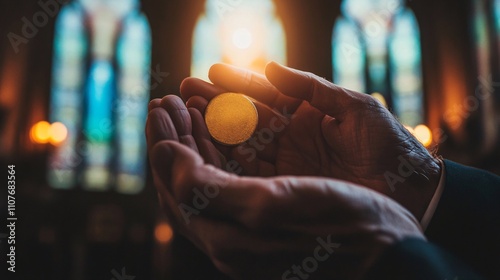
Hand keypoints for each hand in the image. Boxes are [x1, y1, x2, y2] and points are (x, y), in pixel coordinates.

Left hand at [146, 98, 424, 278]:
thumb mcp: (266, 207)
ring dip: (197, 139)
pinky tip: (225, 129)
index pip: (176, 184)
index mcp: (224, 235)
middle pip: (188, 180)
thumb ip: (205, 187)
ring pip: (210, 176)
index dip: (165, 143)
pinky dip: (224, 150)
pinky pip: (236, 178)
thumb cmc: (337, 230)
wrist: (388, 254)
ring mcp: (252, 224)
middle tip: (166, 102)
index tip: (159, 108)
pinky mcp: (273, 214)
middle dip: (176, 137)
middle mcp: (232, 233)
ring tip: (188, 107)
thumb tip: (162, 157)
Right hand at [180, 62, 441, 219]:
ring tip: (188, 115)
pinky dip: (229, 161)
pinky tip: (207, 148)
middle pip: (245, 118)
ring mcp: (286, 164)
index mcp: (305, 114)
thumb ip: (311, 88)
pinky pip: (252, 173)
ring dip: (215, 131)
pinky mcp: (287, 188)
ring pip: (242, 145)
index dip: (236, 83)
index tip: (209, 72)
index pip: (264, 95)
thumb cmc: (388, 144)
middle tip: (185, 90)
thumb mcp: (352, 107)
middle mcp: (290, 138)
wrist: (410, 190)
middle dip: (215, 104)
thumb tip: (270, 66)